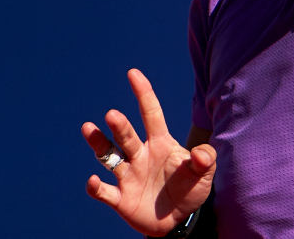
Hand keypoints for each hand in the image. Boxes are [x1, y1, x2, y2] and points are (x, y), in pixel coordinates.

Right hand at [81, 69, 215, 236]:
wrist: (176, 219)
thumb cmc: (189, 189)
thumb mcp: (204, 175)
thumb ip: (205, 160)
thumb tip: (201, 154)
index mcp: (160, 143)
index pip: (151, 113)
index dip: (143, 93)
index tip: (133, 73)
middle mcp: (140, 155)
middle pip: (127, 136)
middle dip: (119, 125)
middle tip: (112, 115)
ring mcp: (128, 175)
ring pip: (109, 156)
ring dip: (98, 143)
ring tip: (88, 128)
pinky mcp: (120, 199)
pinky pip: (104, 191)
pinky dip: (96, 186)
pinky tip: (93, 181)